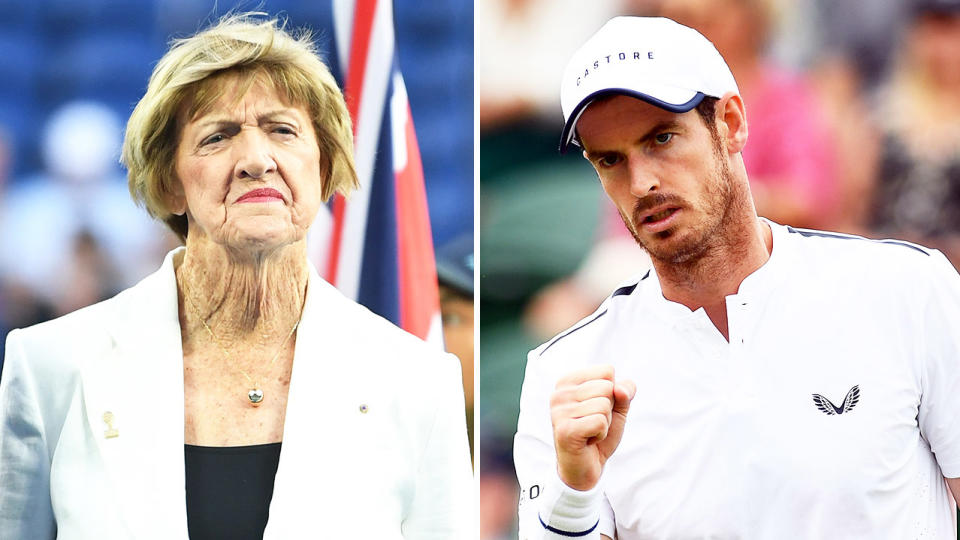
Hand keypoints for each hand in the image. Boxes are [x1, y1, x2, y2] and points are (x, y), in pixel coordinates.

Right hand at [550, 365, 635, 490]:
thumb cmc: (598, 432)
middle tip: (593, 423)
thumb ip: (625, 391)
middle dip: (609, 409)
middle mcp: (559, 393)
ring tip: (590, 432)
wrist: (585, 467)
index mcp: (568, 381)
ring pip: (604, 405)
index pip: (607, 371)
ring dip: (605, 423)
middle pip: (607, 387)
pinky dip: (601, 434)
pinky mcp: (565, 430)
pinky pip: (600, 422)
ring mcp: (559, 411)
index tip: (596, 408)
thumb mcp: (617, 408)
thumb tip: (619, 389)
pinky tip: (588, 440)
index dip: (612, 393)